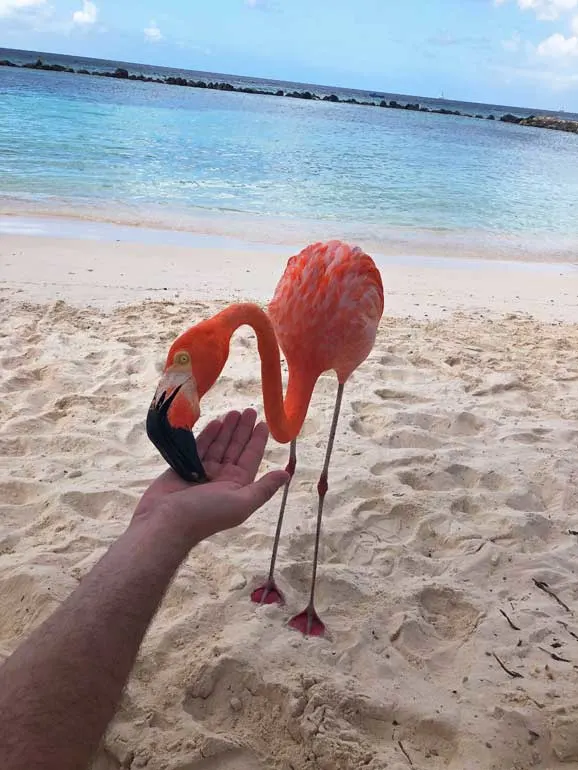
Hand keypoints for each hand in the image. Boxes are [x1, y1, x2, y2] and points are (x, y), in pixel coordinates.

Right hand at [134, 409, 288, 544]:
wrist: (165, 522)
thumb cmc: (206, 514)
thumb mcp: (242, 502)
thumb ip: (264, 487)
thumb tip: (286, 475)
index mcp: (237, 486)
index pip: (251, 458)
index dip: (257, 441)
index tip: (263, 423)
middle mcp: (222, 478)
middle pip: (235, 448)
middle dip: (243, 430)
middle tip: (249, 410)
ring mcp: (203, 472)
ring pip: (218, 445)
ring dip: (227, 429)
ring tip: (234, 411)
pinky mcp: (184, 467)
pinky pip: (199, 447)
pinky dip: (208, 435)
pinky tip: (216, 422)